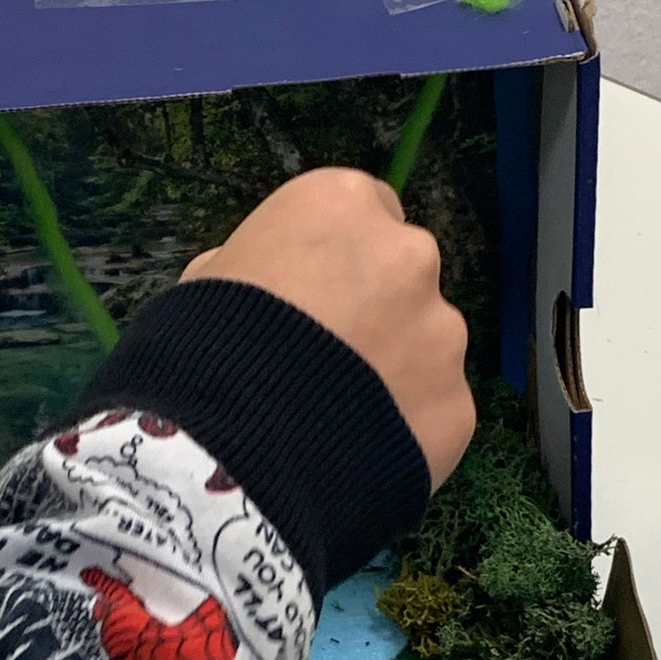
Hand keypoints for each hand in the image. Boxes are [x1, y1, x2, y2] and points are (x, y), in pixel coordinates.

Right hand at [181, 168, 474, 488]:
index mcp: (342, 205)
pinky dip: (406, 429)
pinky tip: (360, 455)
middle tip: (326, 363)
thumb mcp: (208, 282)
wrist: (228, 455)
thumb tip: (273, 284)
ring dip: (395, 371)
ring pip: (426, 345)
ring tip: (340, 419)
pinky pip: (433, 410)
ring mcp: (443, 333)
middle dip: (375, 311)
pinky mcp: (459, 405)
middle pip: (402, 276)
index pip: (363, 213)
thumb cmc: (201, 350)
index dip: (336, 260)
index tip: (313, 298)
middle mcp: (409, 254)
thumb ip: (261, 266)